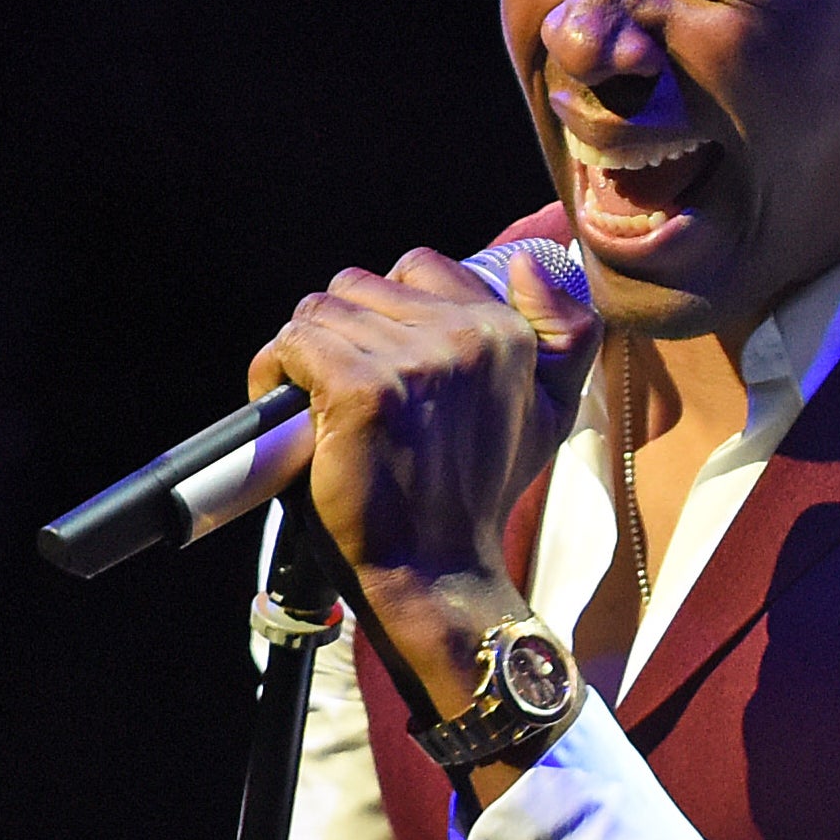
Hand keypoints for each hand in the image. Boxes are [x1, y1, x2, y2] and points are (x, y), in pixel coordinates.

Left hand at [253, 247, 596, 709]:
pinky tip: (294, 416)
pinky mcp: (361, 390)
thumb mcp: (549, 414)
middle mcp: (467, 336)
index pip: (418, 268)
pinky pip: (291, 345)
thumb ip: (565, 335)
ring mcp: (413, 362)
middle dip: (343, 335)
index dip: (387, 316)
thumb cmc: (475, 499)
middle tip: (347, 396)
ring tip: (320, 409)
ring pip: (319, 311)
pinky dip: (274, 377)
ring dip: (305, 357)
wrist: (438, 574)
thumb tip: (531, 264)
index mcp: (507, 333)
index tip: (387, 370)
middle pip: (358, 286)